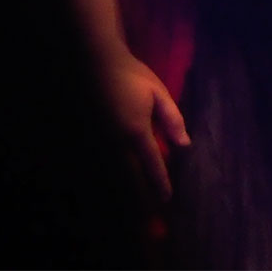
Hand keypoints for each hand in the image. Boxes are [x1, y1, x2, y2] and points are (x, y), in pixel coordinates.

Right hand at [102, 49, 187, 199]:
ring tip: (137, 202)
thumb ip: (172, 120)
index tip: (167, 199)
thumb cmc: (132, 76)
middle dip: (140, 194)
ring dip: (125, 187)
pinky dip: (110, 175)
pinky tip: (118, 179)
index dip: (159, 183)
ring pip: (112, 174)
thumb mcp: (158, 93)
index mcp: (135, 130)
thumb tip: (184, 145)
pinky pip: (100, 164)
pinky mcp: (87, 140)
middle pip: (128, 177)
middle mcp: (114, 142)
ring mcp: (98, 143)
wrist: (96, 64)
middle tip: (152, 207)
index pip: (151, 163)